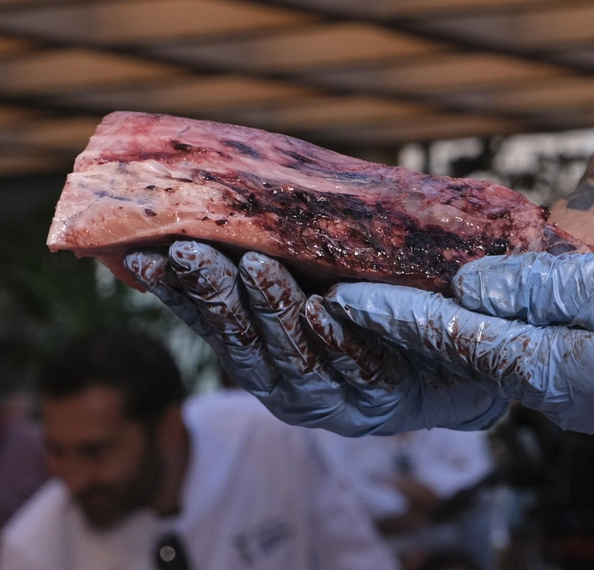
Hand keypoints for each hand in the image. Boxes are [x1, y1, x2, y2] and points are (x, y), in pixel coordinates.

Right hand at [124, 242, 504, 436]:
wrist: (449, 372)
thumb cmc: (366, 315)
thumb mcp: (314, 286)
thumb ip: (268, 259)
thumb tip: (215, 194)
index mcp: (261, 361)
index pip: (208, 324)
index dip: (174, 293)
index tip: (143, 255)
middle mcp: (287, 387)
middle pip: (243, 342)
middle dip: (215, 295)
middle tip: (191, 251)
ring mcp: (335, 397)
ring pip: (295, 354)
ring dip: (272, 309)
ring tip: (255, 265)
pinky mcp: (385, 398)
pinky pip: (360, 367)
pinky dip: (337, 339)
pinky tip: (323, 310)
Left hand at [324, 245, 593, 446]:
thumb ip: (538, 285)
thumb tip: (470, 284)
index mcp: (551, 369)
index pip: (454, 338)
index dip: (396, 315)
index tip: (343, 298)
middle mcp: (557, 396)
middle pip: (468, 357)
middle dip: (411, 330)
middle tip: (357, 302)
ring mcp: (585, 401)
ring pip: (502, 362)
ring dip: (453, 336)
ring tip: (408, 306)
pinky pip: (538, 365)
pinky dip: (501, 340)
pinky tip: (492, 321)